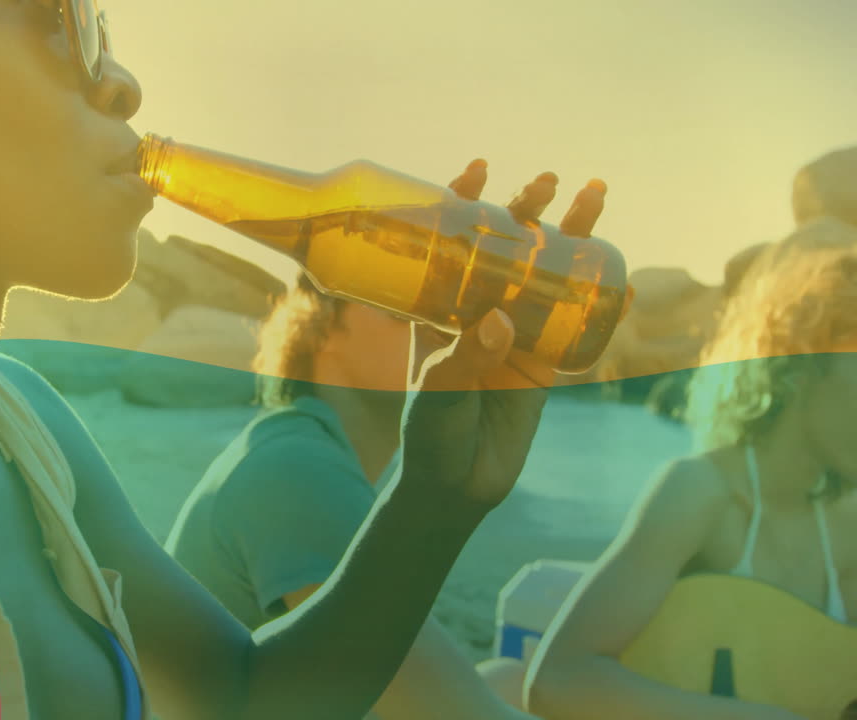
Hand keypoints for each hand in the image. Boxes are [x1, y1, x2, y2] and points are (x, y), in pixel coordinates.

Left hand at [400, 161, 607, 509]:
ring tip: (595, 195)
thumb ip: (466, 357)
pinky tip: (627, 288)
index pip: (452, 244)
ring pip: (549, 276)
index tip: (480, 168)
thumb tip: (501, 320)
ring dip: (575, 238)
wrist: (458, 483)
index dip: (464, 203)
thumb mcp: (438, 391)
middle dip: (529, 209)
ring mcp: (517, 332)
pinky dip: (605, 307)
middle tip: (549, 181)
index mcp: (441, 308)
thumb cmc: (431, 432)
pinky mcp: (547, 362)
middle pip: (509, 248)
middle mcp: (480, 311)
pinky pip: (580, 326)